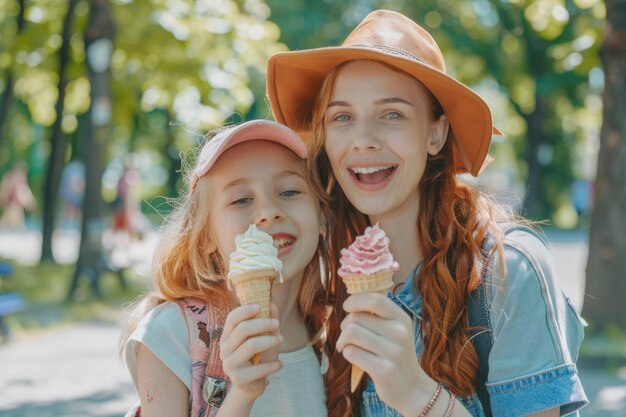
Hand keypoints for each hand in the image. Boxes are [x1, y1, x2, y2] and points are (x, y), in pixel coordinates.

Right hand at [220, 303, 282, 402]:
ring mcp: (229, 364)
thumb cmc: (258, 357)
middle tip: (277, 324)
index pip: (232, 318)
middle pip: (242, 329)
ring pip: (251, 345)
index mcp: (227, 336)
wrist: (252, 386)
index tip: (260, 306)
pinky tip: (279, 364)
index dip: (245, 310)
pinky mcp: (237, 379)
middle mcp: (224, 349)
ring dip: (270, 341)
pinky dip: (273, 364)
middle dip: (263, 323)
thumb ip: (267, 323)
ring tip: (281, 340)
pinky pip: (259, 368)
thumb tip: (272, 304)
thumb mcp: (264, 338)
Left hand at [337, 292, 437, 414]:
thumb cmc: (395, 354)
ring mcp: (393, 352)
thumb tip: (350, 301)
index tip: (347, 307)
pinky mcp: (384, 370)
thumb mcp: (395, 330)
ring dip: (342, 340)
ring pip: (351, 333)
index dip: (355, 300)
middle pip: (356, 317)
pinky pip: (352, 352)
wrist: (412, 388)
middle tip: (347, 335)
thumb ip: (377, 315)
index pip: (375, 300)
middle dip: (344, 325)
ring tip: (346, 346)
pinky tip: (353, 358)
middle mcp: (400, 333)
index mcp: (402, 319)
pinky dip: (347, 353)